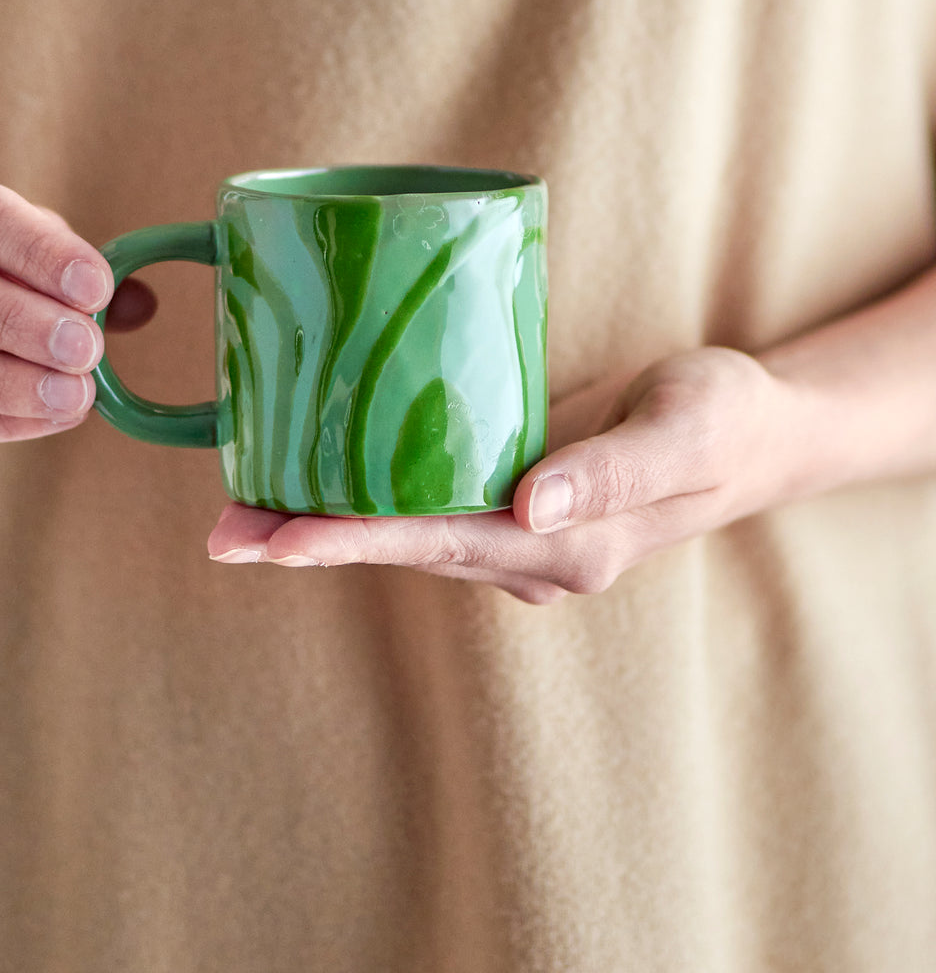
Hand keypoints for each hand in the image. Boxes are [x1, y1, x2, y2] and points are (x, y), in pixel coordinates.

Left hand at [207, 346, 823, 603]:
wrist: (753, 429)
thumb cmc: (724, 420)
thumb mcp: (686, 429)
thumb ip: (613, 469)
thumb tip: (528, 509)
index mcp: (565, 549)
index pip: (437, 543)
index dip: (352, 540)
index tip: (276, 537)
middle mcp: (527, 553)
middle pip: (400, 545)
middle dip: (308, 542)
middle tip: (220, 531)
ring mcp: (513, 529)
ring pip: (401, 526)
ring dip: (321, 520)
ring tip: (235, 507)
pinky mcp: (506, 494)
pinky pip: (423, 497)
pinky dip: (362, 489)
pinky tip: (310, 469)